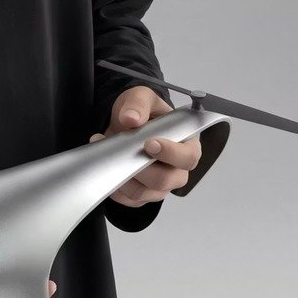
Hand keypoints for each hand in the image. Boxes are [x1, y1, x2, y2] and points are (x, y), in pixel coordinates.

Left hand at [90, 85, 201, 206]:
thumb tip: (131, 119)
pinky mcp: (141, 195)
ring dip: (123, 176)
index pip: (188, 157)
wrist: (126, 124)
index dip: (170, 153)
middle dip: (141, 168)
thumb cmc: (144, 113)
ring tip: (109, 155)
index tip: (149, 143)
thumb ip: (139, 103)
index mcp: (187, 145)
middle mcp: (177, 170)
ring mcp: (159, 186)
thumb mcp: (141, 97)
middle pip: (166, 181)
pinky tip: (108, 169)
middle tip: (123, 152)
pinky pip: (128, 200)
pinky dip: (115, 187)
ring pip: (144, 193)